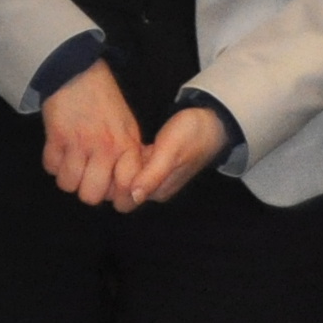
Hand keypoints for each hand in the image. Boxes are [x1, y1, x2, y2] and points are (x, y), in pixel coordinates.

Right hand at [37, 60, 141, 207]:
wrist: (79, 74)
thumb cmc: (105, 103)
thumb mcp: (127, 128)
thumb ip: (128, 156)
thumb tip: (123, 186)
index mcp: (127, 146)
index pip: (126, 188)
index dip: (115, 196)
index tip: (109, 189)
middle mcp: (105, 148)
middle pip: (92, 195)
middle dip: (86, 191)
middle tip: (86, 178)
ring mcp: (79, 143)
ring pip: (68, 184)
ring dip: (67, 178)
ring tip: (71, 165)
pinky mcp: (56, 136)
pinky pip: (50, 167)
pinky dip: (53, 164)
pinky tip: (59, 152)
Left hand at [116, 101, 232, 210]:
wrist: (211, 122)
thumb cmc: (192, 135)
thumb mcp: (170, 153)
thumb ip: (152, 176)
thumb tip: (135, 196)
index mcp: (158, 192)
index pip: (122, 199)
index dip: (113, 183)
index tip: (112, 162)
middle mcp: (154, 189)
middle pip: (121, 189)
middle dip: (114, 172)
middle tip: (117, 150)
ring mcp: (153, 177)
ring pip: (124, 176)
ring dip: (119, 163)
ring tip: (123, 144)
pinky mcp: (153, 164)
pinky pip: (131, 164)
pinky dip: (126, 156)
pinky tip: (129, 143)